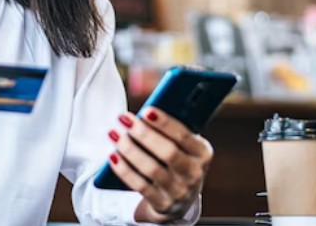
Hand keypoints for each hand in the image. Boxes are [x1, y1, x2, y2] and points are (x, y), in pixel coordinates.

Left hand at [107, 108, 211, 222]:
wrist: (180, 199)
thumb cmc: (177, 160)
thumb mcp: (183, 146)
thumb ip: (170, 130)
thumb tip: (145, 114)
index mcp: (203, 153)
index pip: (184, 135)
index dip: (165, 123)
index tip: (146, 111)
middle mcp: (194, 173)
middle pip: (168, 152)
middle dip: (144, 133)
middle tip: (124, 119)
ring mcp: (180, 191)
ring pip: (151, 169)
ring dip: (130, 149)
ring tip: (115, 134)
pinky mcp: (163, 204)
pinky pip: (140, 185)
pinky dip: (124, 170)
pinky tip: (113, 156)